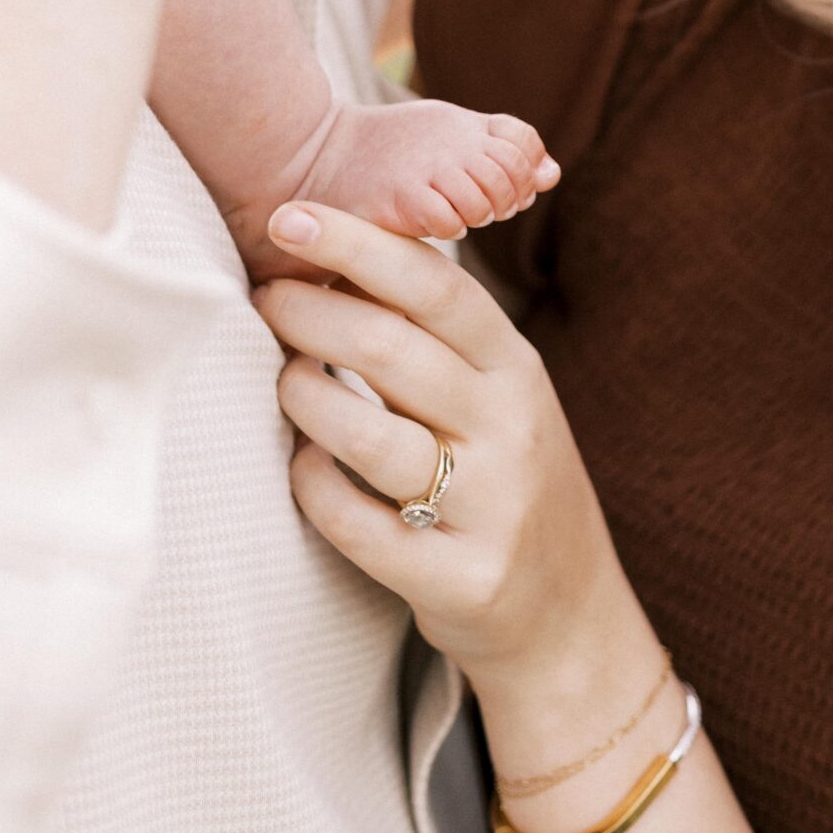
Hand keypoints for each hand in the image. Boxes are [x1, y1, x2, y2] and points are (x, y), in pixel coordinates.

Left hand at [253, 203, 623, 686]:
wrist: (569, 614)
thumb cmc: (506, 482)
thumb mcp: (498, 397)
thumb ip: (436, 341)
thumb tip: (338, 258)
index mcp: (517, 369)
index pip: (438, 286)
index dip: (360, 245)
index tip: (292, 217)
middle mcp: (512, 428)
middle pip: (394, 351)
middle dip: (312, 312)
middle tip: (264, 295)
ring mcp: (492, 507)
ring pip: (373, 438)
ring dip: (307, 398)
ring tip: (283, 379)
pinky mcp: (462, 579)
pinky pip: (362, 527)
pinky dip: (316, 489)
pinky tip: (303, 467)